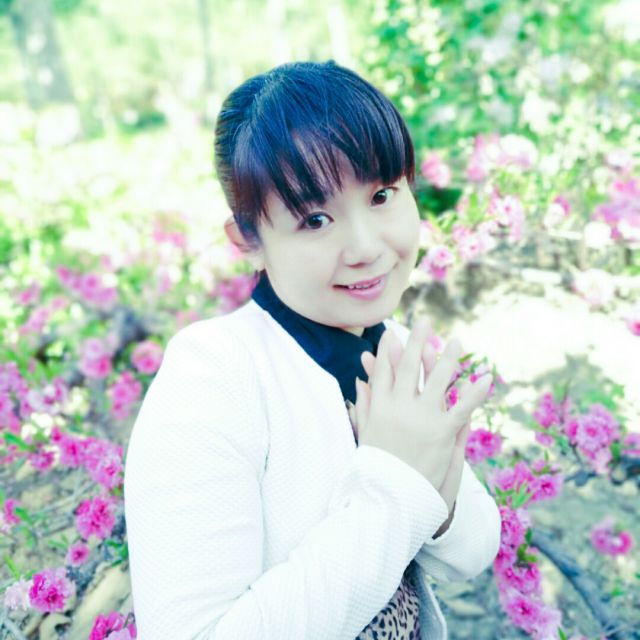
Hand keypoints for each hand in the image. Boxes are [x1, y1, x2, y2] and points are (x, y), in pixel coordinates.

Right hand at [354, 327, 483, 507]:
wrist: (388, 499)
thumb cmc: (375, 470)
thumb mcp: (364, 435)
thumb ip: (362, 406)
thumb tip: (358, 382)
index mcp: (378, 407)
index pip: (383, 371)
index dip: (388, 351)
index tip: (392, 334)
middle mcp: (399, 406)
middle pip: (409, 366)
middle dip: (417, 341)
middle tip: (425, 321)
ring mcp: (421, 417)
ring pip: (437, 379)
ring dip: (448, 358)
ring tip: (457, 341)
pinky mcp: (441, 432)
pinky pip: (461, 407)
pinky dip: (474, 392)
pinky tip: (485, 378)